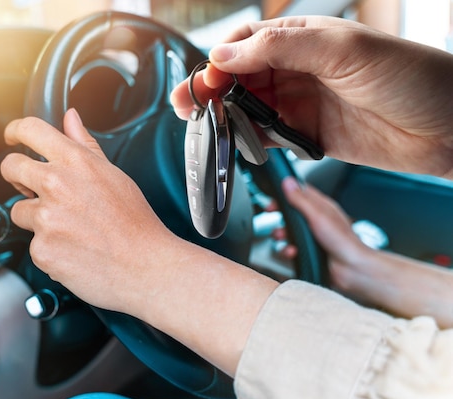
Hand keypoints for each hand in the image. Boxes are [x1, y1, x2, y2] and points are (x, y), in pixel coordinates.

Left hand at [0, 109, 179, 312]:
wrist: (145, 267)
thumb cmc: (135, 224)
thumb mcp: (114, 175)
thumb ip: (85, 145)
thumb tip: (71, 119)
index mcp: (76, 162)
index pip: (31, 130)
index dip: (15, 130)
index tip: (12, 137)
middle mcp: (57, 185)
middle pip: (11, 167)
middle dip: (15, 176)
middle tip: (29, 186)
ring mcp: (47, 219)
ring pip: (20, 211)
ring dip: (36, 219)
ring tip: (70, 228)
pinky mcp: (42, 249)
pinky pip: (33, 244)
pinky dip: (49, 248)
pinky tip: (73, 249)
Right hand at [170, 16, 452, 178]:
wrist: (451, 128)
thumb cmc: (413, 77)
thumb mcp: (345, 50)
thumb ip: (281, 49)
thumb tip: (225, 54)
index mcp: (305, 41)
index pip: (247, 44)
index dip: (221, 61)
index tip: (206, 80)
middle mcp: (299, 70)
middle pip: (240, 77)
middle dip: (210, 89)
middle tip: (187, 105)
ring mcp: (303, 104)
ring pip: (248, 108)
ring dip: (223, 116)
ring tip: (201, 125)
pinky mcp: (309, 136)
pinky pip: (268, 137)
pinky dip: (248, 140)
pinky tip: (235, 143)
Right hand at [281, 177, 452, 326]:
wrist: (352, 270)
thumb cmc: (343, 243)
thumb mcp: (318, 215)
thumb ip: (300, 199)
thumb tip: (288, 182)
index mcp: (322, 206)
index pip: (300, 192)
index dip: (286, 192)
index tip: (274, 195)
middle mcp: (317, 220)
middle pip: (291, 211)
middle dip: (280, 214)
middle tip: (272, 213)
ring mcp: (312, 236)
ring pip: (288, 231)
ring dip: (281, 234)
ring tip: (282, 237)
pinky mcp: (308, 251)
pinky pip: (290, 248)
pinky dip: (288, 250)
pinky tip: (292, 252)